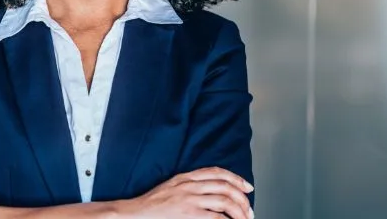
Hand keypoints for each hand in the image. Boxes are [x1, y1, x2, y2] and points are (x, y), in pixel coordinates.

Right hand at [117, 167, 253, 218]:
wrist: (137, 213)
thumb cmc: (152, 204)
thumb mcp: (171, 186)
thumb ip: (189, 185)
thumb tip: (209, 191)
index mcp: (186, 177)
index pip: (217, 172)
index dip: (236, 178)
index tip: (247, 186)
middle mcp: (190, 186)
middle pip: (225, 186)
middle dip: (242, 198)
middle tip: (249, 209)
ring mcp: (190, 200)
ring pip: (225, 201)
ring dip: (240, 211)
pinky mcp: (190, 214)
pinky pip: (217, 217)